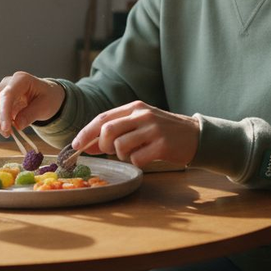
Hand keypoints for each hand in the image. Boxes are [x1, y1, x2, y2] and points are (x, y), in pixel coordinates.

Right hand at [0, 72, 65, 135]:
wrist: (45, 95)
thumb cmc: (47, 98)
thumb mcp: (46, 106)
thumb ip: (32, 114)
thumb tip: (17, 125)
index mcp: (21, 80)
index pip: (6, 94)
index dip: (3, 113)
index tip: (6, 129)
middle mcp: (6, 83)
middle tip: (7, 133)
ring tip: (3, 131)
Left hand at [71, 100, 200, 167]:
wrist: (195, 135)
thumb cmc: (163, 131)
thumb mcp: (140, 123)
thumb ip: (117, 130)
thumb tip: (88, 144)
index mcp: (135, 107)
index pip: (103, 118)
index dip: (86, 132)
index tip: (75, 145)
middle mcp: (143, 115)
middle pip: (108, 131)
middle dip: (102, 145)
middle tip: (109, 151)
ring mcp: (153, 130)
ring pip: (120, 147)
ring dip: (122, 155)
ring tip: (135, 153)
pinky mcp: (162, 146)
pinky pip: (137, 159)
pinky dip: (137, 162)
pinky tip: (147, 157)